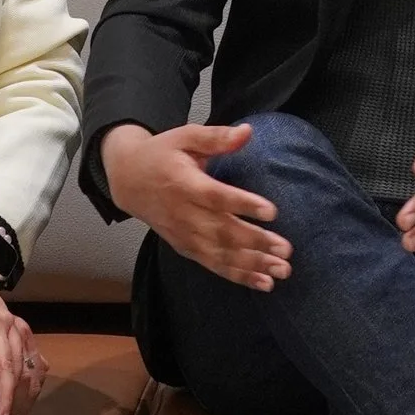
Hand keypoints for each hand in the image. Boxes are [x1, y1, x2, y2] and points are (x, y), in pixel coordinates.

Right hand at [100, 120, 291, 290]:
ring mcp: (184, 234)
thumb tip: (247, 131)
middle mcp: (184, 213)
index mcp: (185, 183)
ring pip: (220, 253)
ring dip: (252, 265)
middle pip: (222, 231)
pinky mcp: (185, 247)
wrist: (127, 180)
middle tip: (286, 249)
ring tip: (281, 271)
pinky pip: (213, 265)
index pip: (216, 196)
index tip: (272, 211)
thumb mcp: (185, 136)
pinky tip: (263, 283)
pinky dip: (238, 276)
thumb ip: (216, 137)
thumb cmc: (161, 155)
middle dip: (255, 242)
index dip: (243, 204)